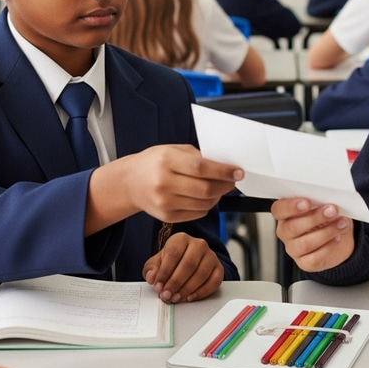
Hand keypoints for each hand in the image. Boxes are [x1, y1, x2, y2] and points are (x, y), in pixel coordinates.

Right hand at [127, 144, 241, 222]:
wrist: (130, 183)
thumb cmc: (154, 162)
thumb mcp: (173, 150)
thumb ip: (197, 156)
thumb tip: (224, 165)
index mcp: (166, 161)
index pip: (201, 167)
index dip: (223, 171)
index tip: (238, 172)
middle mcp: (164, 183)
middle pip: (205, 189)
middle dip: (226, 185)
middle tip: (233, 180)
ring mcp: (165, 203)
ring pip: (204, 204)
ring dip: (219, 196)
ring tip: (220, 187)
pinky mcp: (167, 217)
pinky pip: (197, 213)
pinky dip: (207, 205)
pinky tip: (206, 196)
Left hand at [143, 232, 223, 302]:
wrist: (188, 260)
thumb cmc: (172, 261)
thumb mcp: (158, 261)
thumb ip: (151, 268)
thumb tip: (152, 277)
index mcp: (181, 239)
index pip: (174, 254)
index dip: (164, 272)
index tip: (158, 286)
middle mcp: (198, 244)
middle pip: (189, 264)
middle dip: (176, 283)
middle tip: (167, 295)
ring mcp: (210, 255)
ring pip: (201, 273)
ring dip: (187, 289)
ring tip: (176, 298)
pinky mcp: (218, 268)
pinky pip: (214, 281)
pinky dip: (202, 292)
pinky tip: (190, 297)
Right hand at [272, 198, 353, 271]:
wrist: (338, 238)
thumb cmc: (326, 218)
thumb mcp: (323, 205)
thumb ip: (319, 202)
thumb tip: (326, 199)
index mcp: (285, 215)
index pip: (279, 210)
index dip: (290, 206)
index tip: (307, 202)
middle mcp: (286, 232)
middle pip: (293, 227)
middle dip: (315, 218)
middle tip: (331, 210)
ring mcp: (294, 249)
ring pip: (305, 243)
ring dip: (326, 232)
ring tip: (341, 223)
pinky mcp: (305, 263)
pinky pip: (314, 258)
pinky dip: (329, 247)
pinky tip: (337, 238)